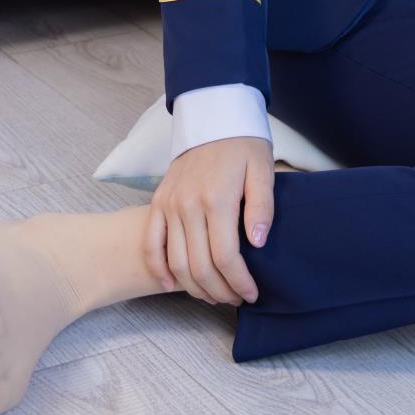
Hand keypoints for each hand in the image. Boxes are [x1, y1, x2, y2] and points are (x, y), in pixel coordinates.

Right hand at [145, 135, 273, 305]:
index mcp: (217, 199)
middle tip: (236, 298)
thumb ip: (262, 207)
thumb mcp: (263, 169)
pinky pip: (151, 244)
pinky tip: (171, 286)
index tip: (251, 293)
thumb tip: (257, 244)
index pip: (226, 256)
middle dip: (220, 290)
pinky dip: (159, 269)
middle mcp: (188, 205)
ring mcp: (169, 204)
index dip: (239, 282)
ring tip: (214, 295)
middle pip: (199, 266)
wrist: (213, 116)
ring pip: (176, 262)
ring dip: (194, 287)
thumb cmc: (243, 144)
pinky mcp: (158, 202)